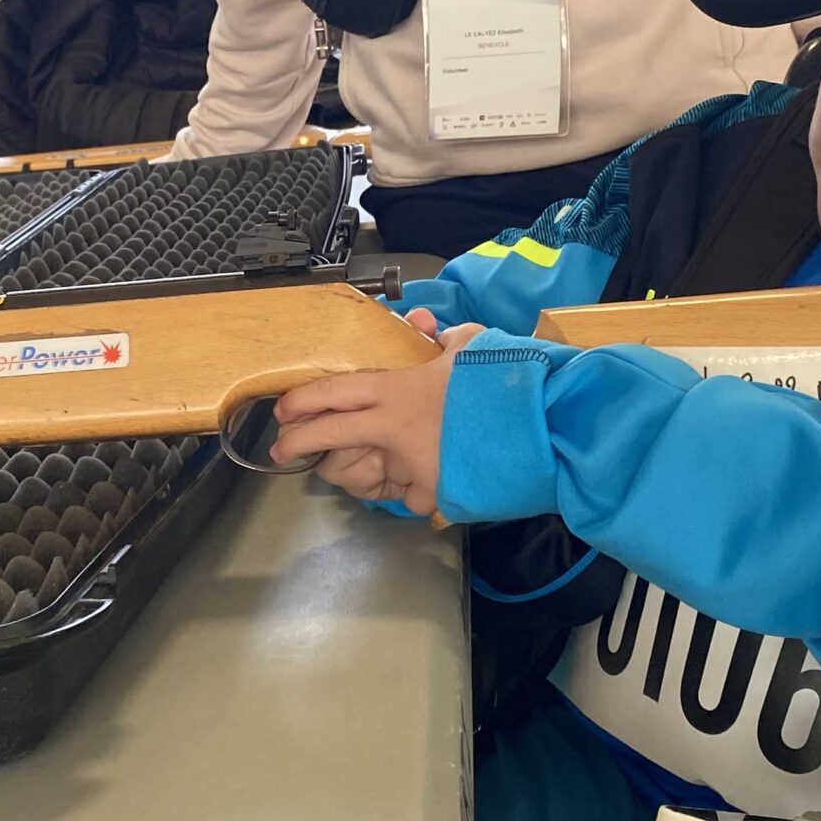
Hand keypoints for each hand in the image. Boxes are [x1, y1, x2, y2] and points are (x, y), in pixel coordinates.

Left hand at [269, 317, 482, 513]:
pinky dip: (416, 489)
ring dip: (360, 472)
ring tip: (373, 464)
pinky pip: (409, 496)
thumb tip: (426, 325)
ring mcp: (408, 465)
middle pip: (330, 435)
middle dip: (297, 444)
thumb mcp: (471, 345)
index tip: (283, 410)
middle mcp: (393, 428)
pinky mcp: (430, 493)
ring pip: (363, 475)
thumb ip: (440, 336)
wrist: (538, 427)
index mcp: (397, 388)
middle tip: (282, 450)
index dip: (302, 401)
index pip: (334, 392)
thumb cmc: (503, 383)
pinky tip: (430, 477)